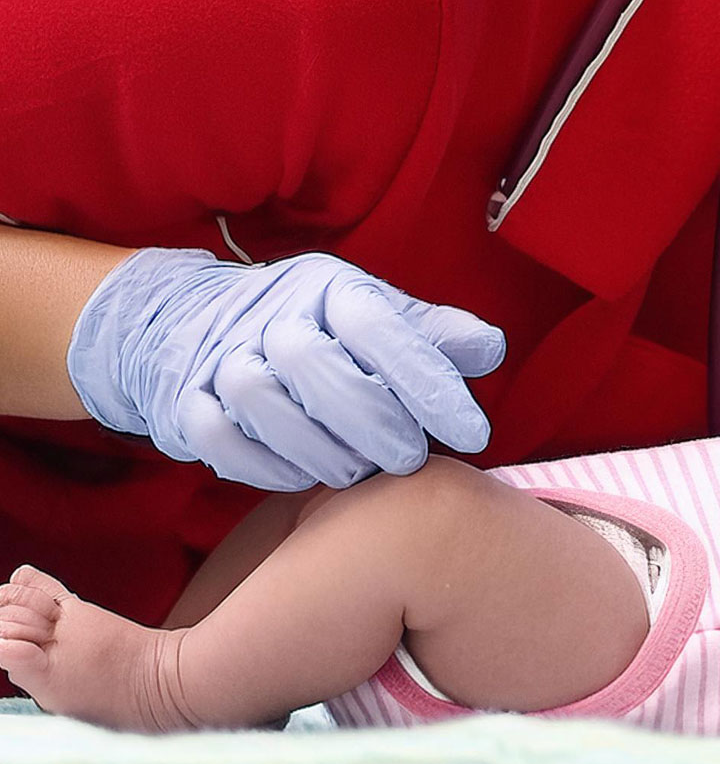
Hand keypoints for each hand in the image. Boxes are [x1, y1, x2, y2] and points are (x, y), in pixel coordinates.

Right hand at [67, 248, 503, 490]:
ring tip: (360, 471)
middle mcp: (270, 315)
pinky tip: (306, 476)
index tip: (474, 434)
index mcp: (328, 287)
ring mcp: (219, 357)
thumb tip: (490, 351)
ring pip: (261, 402)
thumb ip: (435, 335)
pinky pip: (220, 439)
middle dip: (373, 421)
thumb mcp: (378, 316)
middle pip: (314, 362)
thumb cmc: (316, 329)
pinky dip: (269, 467)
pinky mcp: (184, 402)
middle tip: (410, 458)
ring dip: (321, 449)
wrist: (194, 325)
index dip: (429, 382)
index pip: (378, 326)